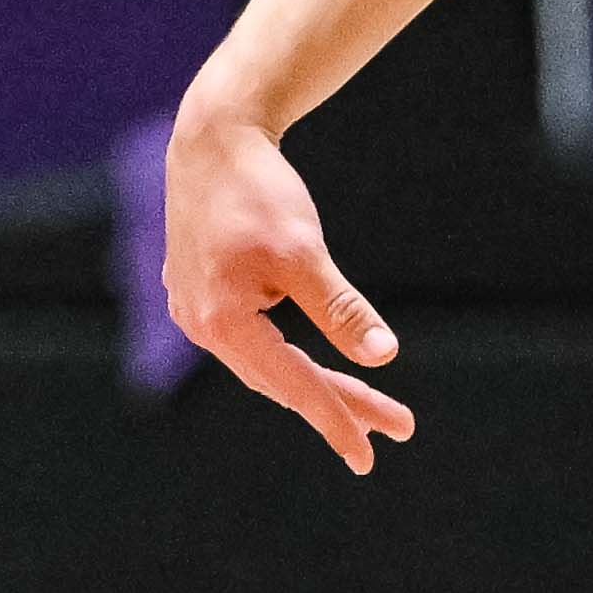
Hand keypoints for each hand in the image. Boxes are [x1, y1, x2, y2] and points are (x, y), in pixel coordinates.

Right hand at [162, 109, 406, 468]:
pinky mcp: (197, 290)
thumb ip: (341, 308)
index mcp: (223, 322)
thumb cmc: (257, 189)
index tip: (368, 456)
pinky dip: (284, 356)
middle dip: (341, 401)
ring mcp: (193, 309)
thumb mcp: (304, 251)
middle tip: (399, 426)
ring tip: (366, 400)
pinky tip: (304, 361)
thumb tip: (384, 356)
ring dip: (314, 381)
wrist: (210, 136)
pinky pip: (249, 340)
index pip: (293, 385)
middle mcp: (200, 325)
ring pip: (264, 362)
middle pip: (282, 380)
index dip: (336, 420)